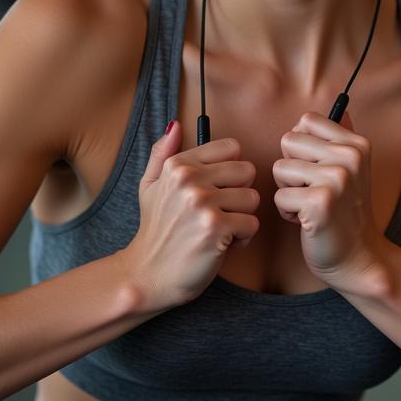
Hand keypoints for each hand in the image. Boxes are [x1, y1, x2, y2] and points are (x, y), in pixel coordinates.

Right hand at [123, 120, 259, 311]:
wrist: (148, 275)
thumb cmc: (155, 230)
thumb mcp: (149, 186)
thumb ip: (162, 153)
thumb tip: (175, 125)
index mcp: (178, 165)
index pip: (231, 147)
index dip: (231, 171)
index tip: (217, 188)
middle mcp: (189, 179)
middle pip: (247, 171)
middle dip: (239, 193)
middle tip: (220, 211)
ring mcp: (202, 203)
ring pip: (252, 198)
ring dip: (242, 217)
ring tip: (221, 228)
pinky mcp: (215, 228)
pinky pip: (252, 223)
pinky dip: (242, 238)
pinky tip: (223, 244)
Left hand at [272, 109, 388, 294]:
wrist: (358, 257)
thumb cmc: (344, 212)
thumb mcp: (352, 169)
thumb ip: (342, 137)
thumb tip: (341, 105)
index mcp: (356, 144)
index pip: (306, 121)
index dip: (301, 146)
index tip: (316, 168)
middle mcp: (350, 156)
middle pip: (288, 141)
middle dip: (291, 168)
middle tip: (312, 190)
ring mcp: (337, 178)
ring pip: (280, 168)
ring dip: (288, 191)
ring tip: (309, 205)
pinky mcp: (320, 202)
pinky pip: (279, 196)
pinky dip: (287, 212)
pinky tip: (307, 221)